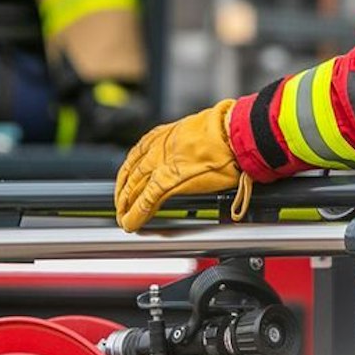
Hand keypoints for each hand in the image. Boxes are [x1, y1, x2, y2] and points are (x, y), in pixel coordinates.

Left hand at [114, 99, 241, 230]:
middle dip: (123, 192)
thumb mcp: (199, 132)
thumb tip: (196, 152)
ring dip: (126, 205)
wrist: (233, 133)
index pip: (137, 157)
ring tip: (124, 218)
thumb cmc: (227, 131)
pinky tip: (132, 223)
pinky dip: (137, 214)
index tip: (127, 182)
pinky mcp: (167, 181)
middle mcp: (157, 149)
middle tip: (121, 205)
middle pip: (131, 174)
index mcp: (165, 135)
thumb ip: (190, 144)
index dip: (129, 173)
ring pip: (134, 188)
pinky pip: (145, 200)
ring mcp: (160, 165)